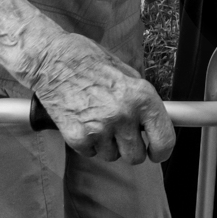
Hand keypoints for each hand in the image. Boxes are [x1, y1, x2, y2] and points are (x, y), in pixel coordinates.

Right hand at [30, 31, 174, 163]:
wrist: (52, 61)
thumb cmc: (89, 62)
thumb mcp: (126, 73)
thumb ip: (142, 100)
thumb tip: (154, 122)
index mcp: (141, 97)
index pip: (164, 140)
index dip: (161, 151)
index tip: (156, 152)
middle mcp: (123, 115)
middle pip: (135, 156)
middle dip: (129, 147)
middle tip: (120, 132)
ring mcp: (99, 129)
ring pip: (112, 156)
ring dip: (107, 144)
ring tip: (97, 119)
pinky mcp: (77, 138)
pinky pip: (90, 153)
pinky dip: (88, 142)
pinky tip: (83, 121)